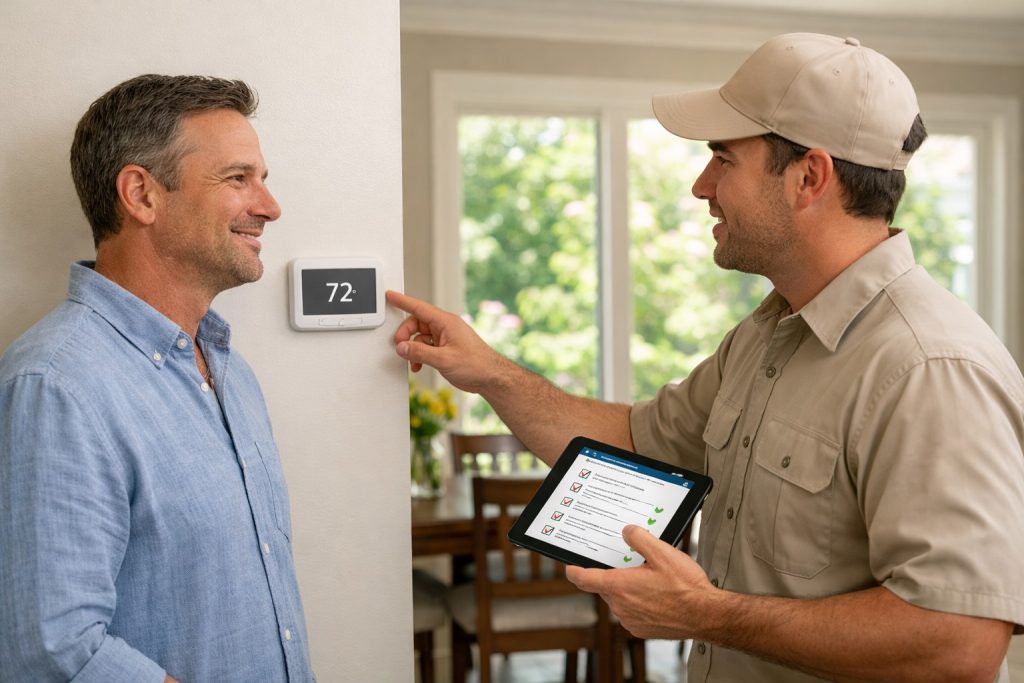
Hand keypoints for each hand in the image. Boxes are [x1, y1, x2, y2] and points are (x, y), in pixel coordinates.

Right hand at [386, 290, 507, 393]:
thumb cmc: (476, 365)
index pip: (420, 307)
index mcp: (446, 322)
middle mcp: (445, 327)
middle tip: (400, 347)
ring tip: (412, 361)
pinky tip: (419, 366)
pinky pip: (426, 347)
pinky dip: (420, 355)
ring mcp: (446, 338)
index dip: (403, 301)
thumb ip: (420, 353)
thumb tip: (401, 347)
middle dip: (405, 335)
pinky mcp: (446, 348)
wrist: (491, 378)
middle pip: (417, 323)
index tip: (390, 295)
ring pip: (420, 337)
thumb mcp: (444, 359)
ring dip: (413, 348)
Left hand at [566, 524, 713, 639]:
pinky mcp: (641, 630)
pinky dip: (639, 603)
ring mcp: (630, 620)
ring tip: (653, 582)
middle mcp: (620, 606)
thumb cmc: (685, 587)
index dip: (574, 571)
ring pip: (620, 599)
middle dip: (616, 575)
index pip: (585, 579)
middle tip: (636, 566)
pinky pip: (632, 612)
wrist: (706, 615)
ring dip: (629, 589)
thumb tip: (627, 532)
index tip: (569, 568)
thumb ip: (639, 538)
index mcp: (620, 586)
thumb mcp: (662, 552)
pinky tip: (658, 596)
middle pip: (606, 587)